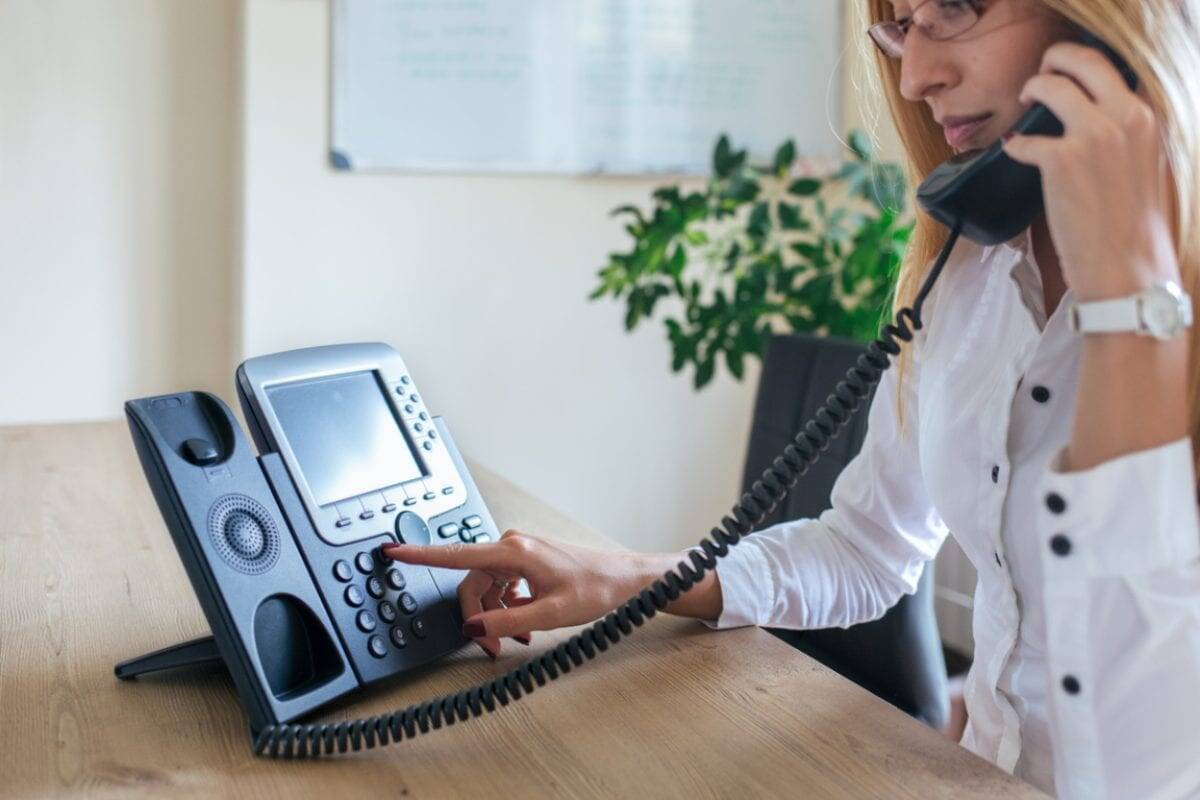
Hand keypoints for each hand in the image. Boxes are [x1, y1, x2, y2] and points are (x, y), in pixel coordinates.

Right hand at [381, 531, 652, 659]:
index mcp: (513, 552)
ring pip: (487, 588)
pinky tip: (524, 624)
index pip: (456, 554)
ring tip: (518, 638)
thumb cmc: (596, 589)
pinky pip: (502, 585)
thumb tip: (474, 627)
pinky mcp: (527, 560)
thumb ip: (506, 621)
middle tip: (492, 647)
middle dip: (477, 617)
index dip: (420, 555)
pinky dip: (507, 607)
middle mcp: (512, 546)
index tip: (392, 550)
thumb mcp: (550, 614)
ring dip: (496, 616)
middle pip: (472, 584)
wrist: (626, 579)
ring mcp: (519, 552)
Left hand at [1001, 41, 1180, 300]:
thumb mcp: (1144, 163)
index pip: (1112, 70)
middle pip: (1082, 60)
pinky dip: (1015, 145)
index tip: (1068, 79)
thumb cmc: (1132, 223)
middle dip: (1054, 59)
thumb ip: (1124, 135)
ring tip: (1024, 103)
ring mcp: (1093, 135)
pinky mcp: (1061, 160)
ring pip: (1050, 86)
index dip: (1083, 69)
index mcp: (1147, 116)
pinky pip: (1024, 139)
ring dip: (1031, 89)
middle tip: (1039, 78)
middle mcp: (1124, 116)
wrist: (1126, 265)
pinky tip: (1015, 153)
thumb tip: (1093, 122)